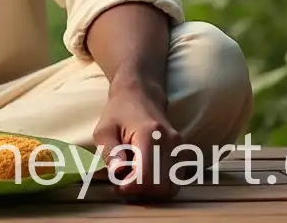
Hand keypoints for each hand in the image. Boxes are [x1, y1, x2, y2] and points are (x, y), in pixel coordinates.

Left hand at [92, 80, 182, 201]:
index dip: (130, 188)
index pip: (147, 176)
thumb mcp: (104, 130)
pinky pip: (175, 181)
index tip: (117, 185)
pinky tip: (145, 173)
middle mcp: (171, 142)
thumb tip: (118, 173)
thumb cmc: (118, 112)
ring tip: (135, 177)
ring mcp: (180, 148)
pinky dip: (160, 184)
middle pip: (162, 187)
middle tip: (125, 181)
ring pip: (172, 187)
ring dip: (152, 190)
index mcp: (150, 134)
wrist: (140, 95)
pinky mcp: (182, 153)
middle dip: (141, 191)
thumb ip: (109, 152)